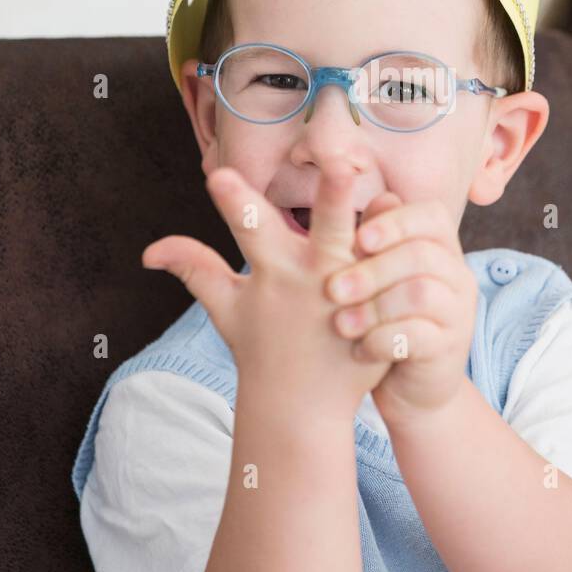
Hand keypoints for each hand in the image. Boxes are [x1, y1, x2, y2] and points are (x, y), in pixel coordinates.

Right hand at [141, 159, 395, 422]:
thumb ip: (195, 269)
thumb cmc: (260, 348)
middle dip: (331, 197)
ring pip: (369, 252)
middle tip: (340, 163)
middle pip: (324, 229)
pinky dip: (405, 258)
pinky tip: (422, 226)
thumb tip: (149, 250)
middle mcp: (312, 277)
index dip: (232, 200)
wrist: (298, 408)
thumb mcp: (226, 308)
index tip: (217, 174)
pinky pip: (396, 283)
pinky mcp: (376, 316)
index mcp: (273, 271)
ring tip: (395, 193)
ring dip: (381, 224)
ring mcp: (348, 297)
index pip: (247, 227)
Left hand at [324, 195, 477, 422]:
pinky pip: (419, 336)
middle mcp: (456, 274)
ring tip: (340, 325)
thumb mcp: (374, 277)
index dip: (395, 222)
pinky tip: (359, 349)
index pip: (431, 215)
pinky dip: (382, 341)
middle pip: (421, 254)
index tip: (358, 239)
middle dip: (372, 270)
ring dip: (374, 308)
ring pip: (420, 294)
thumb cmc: (384, 318)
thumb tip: (355, 191)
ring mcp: (457, 313)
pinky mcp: (450, 350)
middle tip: (332, 289)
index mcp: (439, 247)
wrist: (408, 385)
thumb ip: (369, 240)